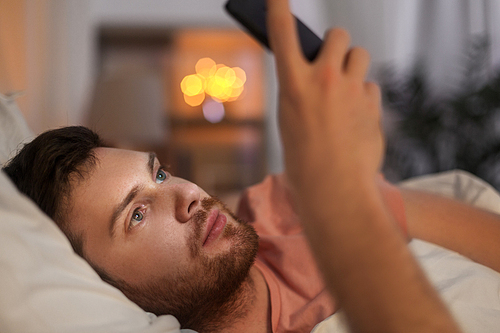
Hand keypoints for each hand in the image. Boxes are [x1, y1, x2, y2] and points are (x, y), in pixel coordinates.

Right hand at [266, 0, 383, 204]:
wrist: (334, 189)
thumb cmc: (303, 158)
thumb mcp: (290, 118)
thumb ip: (302, 89)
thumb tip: (318, 68)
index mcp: (293, 85)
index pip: (283, 34)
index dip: (279, 8)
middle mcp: (323, 80)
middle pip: (338, 34)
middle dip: (336, 43)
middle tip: (332, 59)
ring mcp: (351, 90)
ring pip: (360, 55)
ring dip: (353, 65)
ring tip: (346, 89)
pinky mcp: (372, 103)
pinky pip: (370, 85)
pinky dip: (364, 96)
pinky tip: (356, 117)